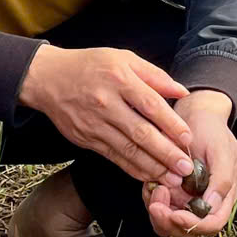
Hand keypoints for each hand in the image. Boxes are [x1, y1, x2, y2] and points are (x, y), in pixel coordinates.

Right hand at [20, 44, 192, 183]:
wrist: (49, 78)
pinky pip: (114, 157)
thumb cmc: (91, 66)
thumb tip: (182, 92)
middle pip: (141, 132)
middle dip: (166, 153)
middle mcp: (107, 103)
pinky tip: (149, 176)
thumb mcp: (124, 59)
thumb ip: (155, 76)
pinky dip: (133, 169)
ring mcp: (95, 124)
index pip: (151, 105)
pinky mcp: (86, 139)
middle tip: (185, 168)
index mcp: (119, 79)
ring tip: (172, 178)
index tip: (188, 139)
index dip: (171, 124)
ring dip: (152, 167)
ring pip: (127, 150)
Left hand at [147, 91, 236, 236]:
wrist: (196, 115)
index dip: (193, 224)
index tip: (175, 215)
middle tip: (156, 201)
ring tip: (155, 187)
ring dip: (157, 212)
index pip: (211, 224)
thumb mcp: (222, 150)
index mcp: (223, 196)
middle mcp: (205, 203)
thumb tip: (212, 205)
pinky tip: (151, 184)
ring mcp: (186, 200)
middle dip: (168, 220)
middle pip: (187, 230)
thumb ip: (222, 179)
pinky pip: (158, 208)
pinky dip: (151, 200)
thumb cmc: (212, 130)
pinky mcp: (170, 194)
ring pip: (168, 224)